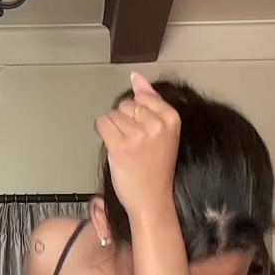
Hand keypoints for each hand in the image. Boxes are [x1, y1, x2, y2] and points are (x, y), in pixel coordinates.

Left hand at [95, 72, 179, 219]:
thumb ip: (151, 101)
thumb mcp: (163, 131)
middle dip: (125, 120)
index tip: (144, 130)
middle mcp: (156, 125)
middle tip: (135, 142)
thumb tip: (136, 76)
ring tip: (126, 147)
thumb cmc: (156, 167)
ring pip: (113, 115)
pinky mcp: (120, 146)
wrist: (152, 199)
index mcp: (171, 119)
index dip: (137, 112)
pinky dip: (103, 132)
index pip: (142, 96)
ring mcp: (138, 136)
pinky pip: (102, 124)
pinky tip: (113, 146)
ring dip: (114, 129)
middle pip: (126, 105)